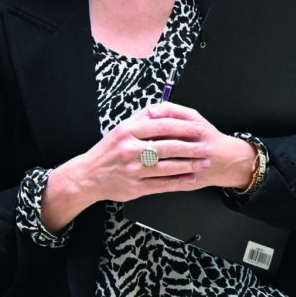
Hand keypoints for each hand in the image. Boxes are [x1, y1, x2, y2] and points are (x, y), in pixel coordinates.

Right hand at [41, 102, 250, 229]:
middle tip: (206, 146)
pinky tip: (190, 178)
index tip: (198, 128)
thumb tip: (162, 109)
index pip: (162, 126)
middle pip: (168, 147)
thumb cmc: (107, 152)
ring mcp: (133, 170)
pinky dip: (179, 181)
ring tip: (203, 162)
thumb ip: (141, 119)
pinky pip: (162, 184)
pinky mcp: (136, 187)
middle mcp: (130, 150)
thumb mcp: (120, 129)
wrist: (88, 176)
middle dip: (191, 147)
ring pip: (168, 167)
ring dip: (189, 165)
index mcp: (127, 131)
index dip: (184, 127)